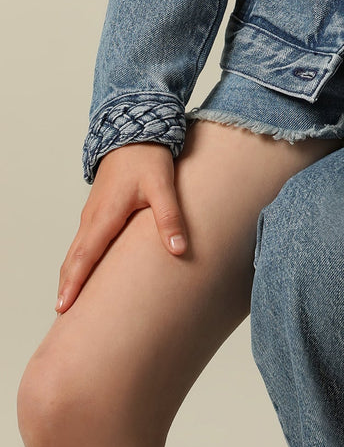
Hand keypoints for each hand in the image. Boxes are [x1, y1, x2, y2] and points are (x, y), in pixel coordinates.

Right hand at [56, 143, 186, 312]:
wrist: (134, 131)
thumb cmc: (147, 157)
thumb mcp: (162, 185)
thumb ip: (169, 217)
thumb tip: (178, 249)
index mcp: (106, 215)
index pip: (85, 255)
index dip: (74, 282)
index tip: (63, 306)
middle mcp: (92, 217)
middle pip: (74, 259)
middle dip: (66, 287)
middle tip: (61, 316)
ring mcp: (92, 214)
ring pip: (76, 251)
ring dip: (70, 275)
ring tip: (69, 303)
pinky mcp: (97, 212)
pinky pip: (82, 242)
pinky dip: (77, 262)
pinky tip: (83, 273)